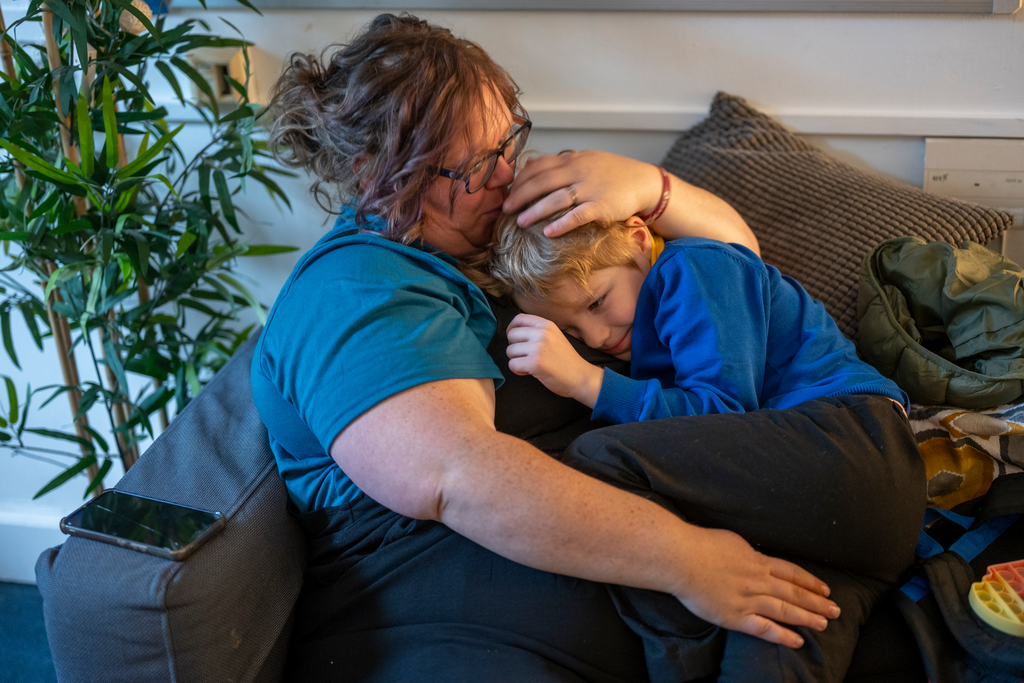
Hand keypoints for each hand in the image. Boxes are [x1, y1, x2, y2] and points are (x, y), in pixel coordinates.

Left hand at [504, 151, 661, 236]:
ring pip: (556, 198)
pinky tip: (548, 232)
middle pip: (542, 182)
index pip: (540, 166)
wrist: (644, 182)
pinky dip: (562, 224)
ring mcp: (591, 188)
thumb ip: (559, 164)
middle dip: (521, 195)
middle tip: (505, 209)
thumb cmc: (613, 174)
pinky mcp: (602, 206)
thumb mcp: (586, 160)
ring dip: (535, 211)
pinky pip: (578, 215)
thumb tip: (530, 164)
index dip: (521, 179)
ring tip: (519, 222)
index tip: (508, 192)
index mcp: (573, 160)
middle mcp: (580, 171)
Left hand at [506, 314, 603, 406]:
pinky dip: (517, 371)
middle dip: (514, 348)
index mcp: (547, 325)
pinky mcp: (535, 363)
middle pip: (511, 335)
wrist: (580, 377)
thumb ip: (537, 331)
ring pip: (510, 351)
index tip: (516, 340)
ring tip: (530, 364)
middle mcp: (542, 333)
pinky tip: (529, 372)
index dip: (511, 329)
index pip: (518, 318)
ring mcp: (538, 347)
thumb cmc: (566, 360)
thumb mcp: (555, 337)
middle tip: (525, 356)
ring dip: (516, 360)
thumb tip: (513, 331)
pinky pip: (512, 364)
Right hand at [674, 527, 839, 648]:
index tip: (824, 589)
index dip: (810, 581)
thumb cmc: (702, 545)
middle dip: (817, 602)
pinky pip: (764, 628)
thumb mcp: (732, 541)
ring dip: (807, 618)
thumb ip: (747, 553)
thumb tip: (756, 557)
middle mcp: (758, 581)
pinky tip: (798, 641)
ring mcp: (748, 600)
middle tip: (836, 611)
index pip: (791, 572)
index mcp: (757, 561)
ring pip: (785, 610)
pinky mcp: (736, 616)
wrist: (682, 558)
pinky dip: (783, 635)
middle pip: (794, 592)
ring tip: (824, 624)